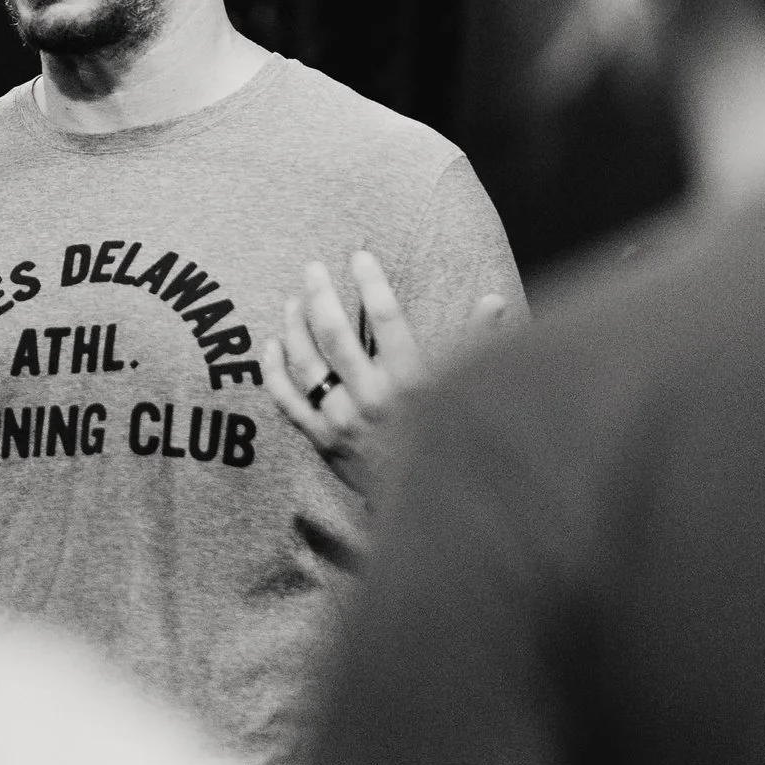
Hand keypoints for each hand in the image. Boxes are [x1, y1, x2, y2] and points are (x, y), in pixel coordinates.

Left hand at [262, 251, 509, 480]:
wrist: (430, 507)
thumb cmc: (452, 441)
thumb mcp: (466, 393)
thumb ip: (478, 344)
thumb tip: (495, 300)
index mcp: (414, 383)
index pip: (389, 320)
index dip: (373, 284)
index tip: (360, 257)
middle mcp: (374, 399)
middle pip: (336, 335)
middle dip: (322, 295)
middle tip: (312, 268)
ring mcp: (344, 421)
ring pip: (307, 364)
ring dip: (295, 326)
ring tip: (293, 299)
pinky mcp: (323, 441)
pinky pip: (288, 402)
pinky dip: (274, 371)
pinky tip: (270, 344)